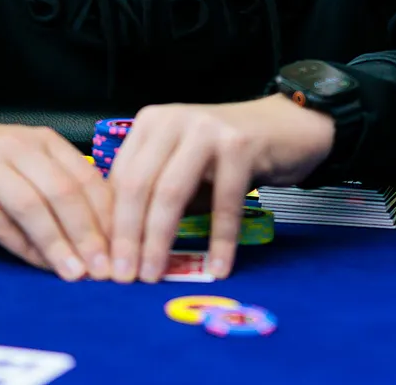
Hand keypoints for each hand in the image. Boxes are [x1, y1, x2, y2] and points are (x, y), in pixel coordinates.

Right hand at [0, 121, 112, 280]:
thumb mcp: (33, 167)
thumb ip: (64, 194)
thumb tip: (102, 242)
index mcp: (46, 142)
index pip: (86, 178)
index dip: (108, 217)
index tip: (122, 251)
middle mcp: (21, 148)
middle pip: (62, 191)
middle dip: (87, 234)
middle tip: (102, 269)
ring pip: (31, 206)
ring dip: (56, 243)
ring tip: (74, 273)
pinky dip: (21, 246)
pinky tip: (38, 264)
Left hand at [107, 95, 332, 283]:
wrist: (287, 125)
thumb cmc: (229, 152)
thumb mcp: (183, 163)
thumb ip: (155, 192)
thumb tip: (125, 245)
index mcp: (151, 123)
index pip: (120, 177)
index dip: (111, 222)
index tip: (108, 260)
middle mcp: (173, 121)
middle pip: (138, 185)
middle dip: (128, 235)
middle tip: (124, 275)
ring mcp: (206, 131)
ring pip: (171, 193)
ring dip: (160, 239)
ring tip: (155, 274)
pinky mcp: (240, 146)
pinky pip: (224, 202)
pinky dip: (220, 239)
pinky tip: (218, 266)